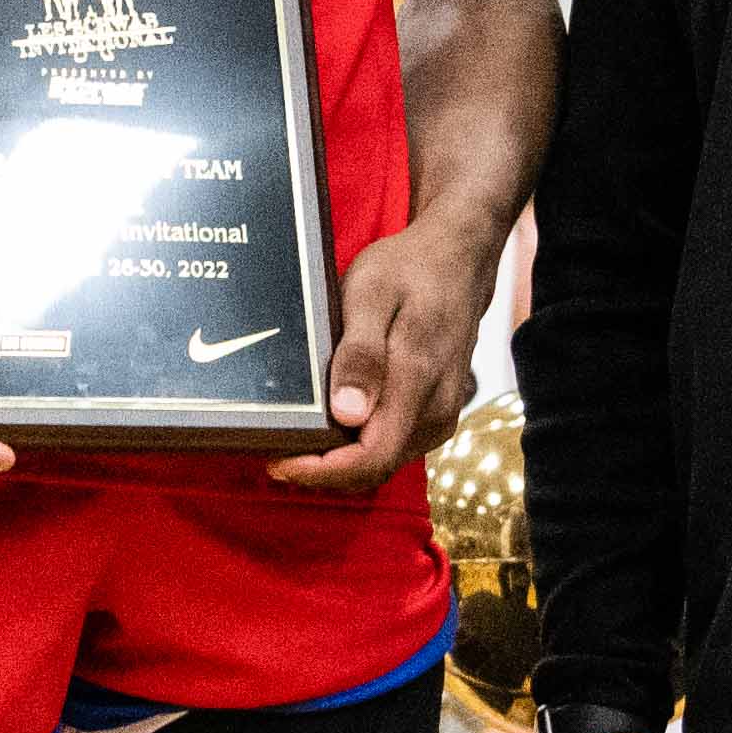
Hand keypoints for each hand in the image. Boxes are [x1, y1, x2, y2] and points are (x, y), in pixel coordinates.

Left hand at [268, 216, 492, 494]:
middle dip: (322, 470)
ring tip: (295, 436)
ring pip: (381, 462)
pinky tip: (329, 424)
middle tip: (274, 448)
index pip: (370, 459)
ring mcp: (439, 417)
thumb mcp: (372, 295)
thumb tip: (348, 413)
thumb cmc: (410, 271)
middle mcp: (435, 412)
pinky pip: (391, 447)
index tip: (279, 461)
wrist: (457, 261)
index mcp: (418, 383)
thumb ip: (361, 355)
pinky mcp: (435, 415)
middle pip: (373, 469)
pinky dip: (357, 447)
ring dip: (338, 461)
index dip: (321, 471)